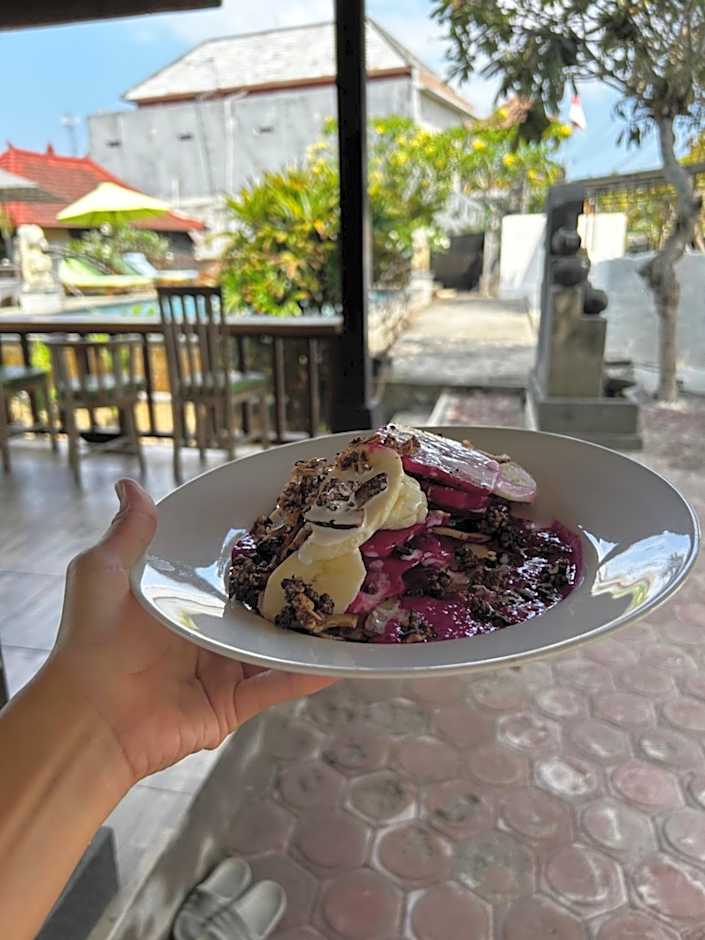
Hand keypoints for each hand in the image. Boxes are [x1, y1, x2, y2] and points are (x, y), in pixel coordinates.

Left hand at [49, 478, 334, 785]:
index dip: (257, 550)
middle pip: (260, 606)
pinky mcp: (234, 703)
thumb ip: (128, 532)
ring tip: (352, 603)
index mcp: (181, 599)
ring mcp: (223, 668)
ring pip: (277, 646)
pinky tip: (346, 658)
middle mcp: (207, 632)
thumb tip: (130, 484)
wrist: (90, 715)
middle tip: (336, 558)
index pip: (228, 571)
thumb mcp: (103, 571)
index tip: (291, 523)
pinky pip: (279, 685)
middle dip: (294, 587)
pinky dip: (311, 674)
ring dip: (311, 630)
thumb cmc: (92, 638)